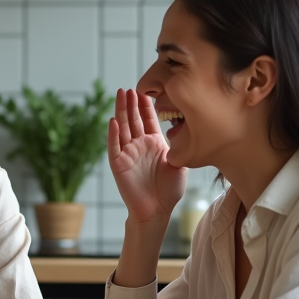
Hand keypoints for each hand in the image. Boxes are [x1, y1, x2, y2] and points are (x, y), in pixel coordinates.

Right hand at [108, 88, 185, 224]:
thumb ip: (178, 147)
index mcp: (154, 143)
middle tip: (129, 88)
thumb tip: (185, 131)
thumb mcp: (179, 164)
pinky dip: (113, 134)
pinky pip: (115, 146)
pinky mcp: (118, 164)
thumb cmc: (169, 191)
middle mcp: (139, 145)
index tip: (145, 90)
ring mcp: (128, 153)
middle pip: (133, 119)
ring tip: (120, 95)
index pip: (149, 119)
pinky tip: (113, 121)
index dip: (146, 105)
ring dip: (120, 111)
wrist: (157, 210)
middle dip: (131, 103)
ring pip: (122, 128)